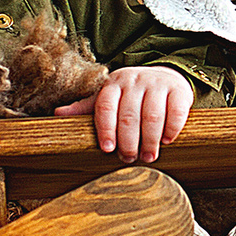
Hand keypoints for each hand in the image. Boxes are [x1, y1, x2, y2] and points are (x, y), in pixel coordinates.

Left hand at [53, 64, 193, 162]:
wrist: (164, 76)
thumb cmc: (131, 94)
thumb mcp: (108, 97)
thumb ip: (86, 107)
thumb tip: (56, 114)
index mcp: (113, 84)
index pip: (106, 106)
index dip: (106, 129)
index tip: (108, 149)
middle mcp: (134, 81)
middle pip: (129, 115)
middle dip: (128, 141)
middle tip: (129, 159)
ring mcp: (157, 83)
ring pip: (153, 115)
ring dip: (150, 140)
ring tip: (148, 156)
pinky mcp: (178, 90)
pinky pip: (176, 111)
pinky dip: (172, 128)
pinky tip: (167, 141)